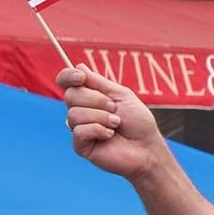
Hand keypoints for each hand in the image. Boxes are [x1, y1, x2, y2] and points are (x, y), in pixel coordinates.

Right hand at [58, 65, 165, 180]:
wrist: (147, 148)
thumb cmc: (139, 123)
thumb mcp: (122, 95)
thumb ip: (99, 82)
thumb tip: (79, 66)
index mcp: (89, 97)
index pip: (66, 82)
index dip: (68, 76)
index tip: (80, 77)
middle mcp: (81, 111)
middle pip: (70, 95)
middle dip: (96, 100)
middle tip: (115, 109)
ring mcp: (79, 129)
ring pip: (74, 113)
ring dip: (101, 117)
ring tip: (116, 124)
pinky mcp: (80, 146)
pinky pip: (79, 131)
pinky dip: (99, 130)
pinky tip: (110, 135)